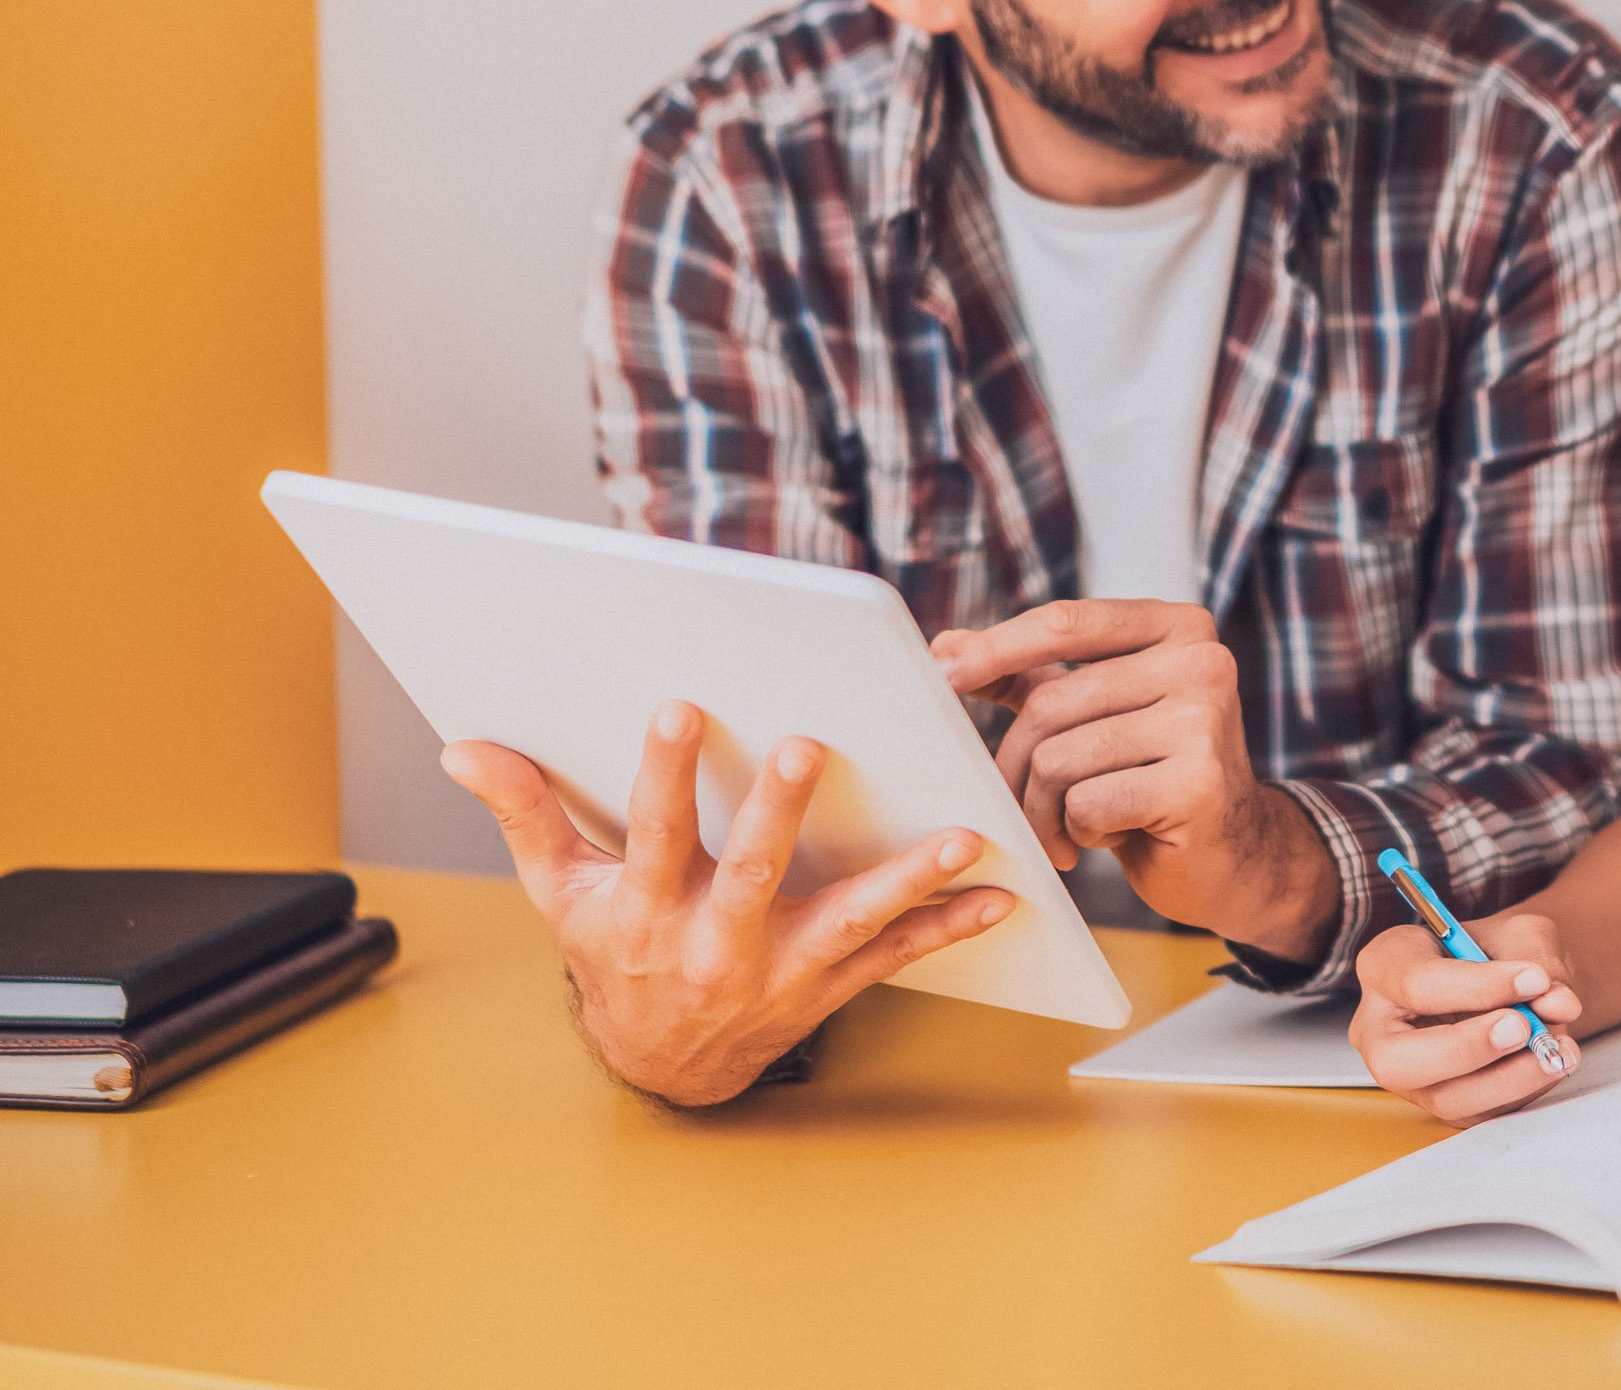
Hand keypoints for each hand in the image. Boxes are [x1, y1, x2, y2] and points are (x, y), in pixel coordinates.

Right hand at [440, 702, 1014, 1106]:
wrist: (659, 1069)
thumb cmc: (615, 960)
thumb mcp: (562, 894)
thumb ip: (527, 815)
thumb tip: (466, 748)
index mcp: (647, 911)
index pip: (651, 832)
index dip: (661, 772)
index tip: (678, 708)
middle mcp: (714, 944)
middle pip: (751, 870)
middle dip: (778, 810)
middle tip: (809, 746)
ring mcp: (778, 971)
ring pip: (847, 921)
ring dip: (908, 880)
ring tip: (964, 839)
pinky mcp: (826, 989)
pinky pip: (894, 959)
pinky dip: (948, 930)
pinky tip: (999, 900)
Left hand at [935, 599, 1340, 960]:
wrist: (1235, 855)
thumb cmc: (1153, 776)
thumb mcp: (1098, 713)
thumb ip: (1032, 675)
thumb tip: (947, 646)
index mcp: (1178, 627)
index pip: (1068, 622)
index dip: (998, 648)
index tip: (944, 676)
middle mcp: (1202, 661)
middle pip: (1052, 703)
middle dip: (1017, 765)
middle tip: (1022, 807)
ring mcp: (1206, 721)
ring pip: (1061, 759)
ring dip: (1044, 810)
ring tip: (1069, 829)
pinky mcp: (1199, 784)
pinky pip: (1086, 805)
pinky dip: (1078, 833)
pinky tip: (1109, 838)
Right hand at [1349, 911, 1584, 1123]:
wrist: (1512, 981)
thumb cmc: (1500, 949)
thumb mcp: (1520, 934)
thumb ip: (1539, 961)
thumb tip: (1558, 1004)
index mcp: (1385, 964)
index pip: (1415, 983)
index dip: (1477, 985)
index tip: (1534, 979)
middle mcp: (1381, 1027)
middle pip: (1397, 1059)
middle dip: (1465, 1048)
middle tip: (1523, 1028)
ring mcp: (1408, 1073)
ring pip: (1443, 1097)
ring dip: (1506, 1079)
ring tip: (1553, 1051)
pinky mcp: (1443, 1102)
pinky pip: (1477, 1113)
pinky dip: (1520, 1093)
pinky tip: (1550, 1064)